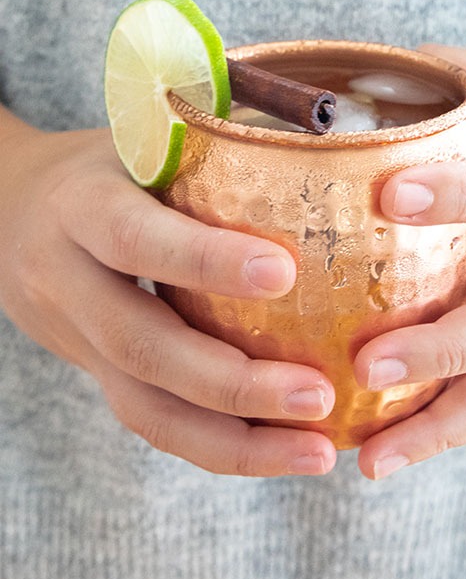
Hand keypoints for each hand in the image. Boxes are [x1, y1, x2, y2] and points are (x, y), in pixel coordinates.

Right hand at [0, 107, 335, 476]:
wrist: (8, 208)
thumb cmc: (103, 162)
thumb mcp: (140, 134)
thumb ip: (208, 132)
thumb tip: (322, 125)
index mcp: (80, 206)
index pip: (136, 238)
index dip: (204, 259)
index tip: (284, 272)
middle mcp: (65, 279)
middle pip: (140, 347)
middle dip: (233, 383)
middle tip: (318, 394)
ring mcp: (73, 338)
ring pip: (144, 407)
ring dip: (236, 440)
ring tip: (317, 453)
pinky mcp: (92, 372)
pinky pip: (151, 420)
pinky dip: (219, 444)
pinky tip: (282, 450)